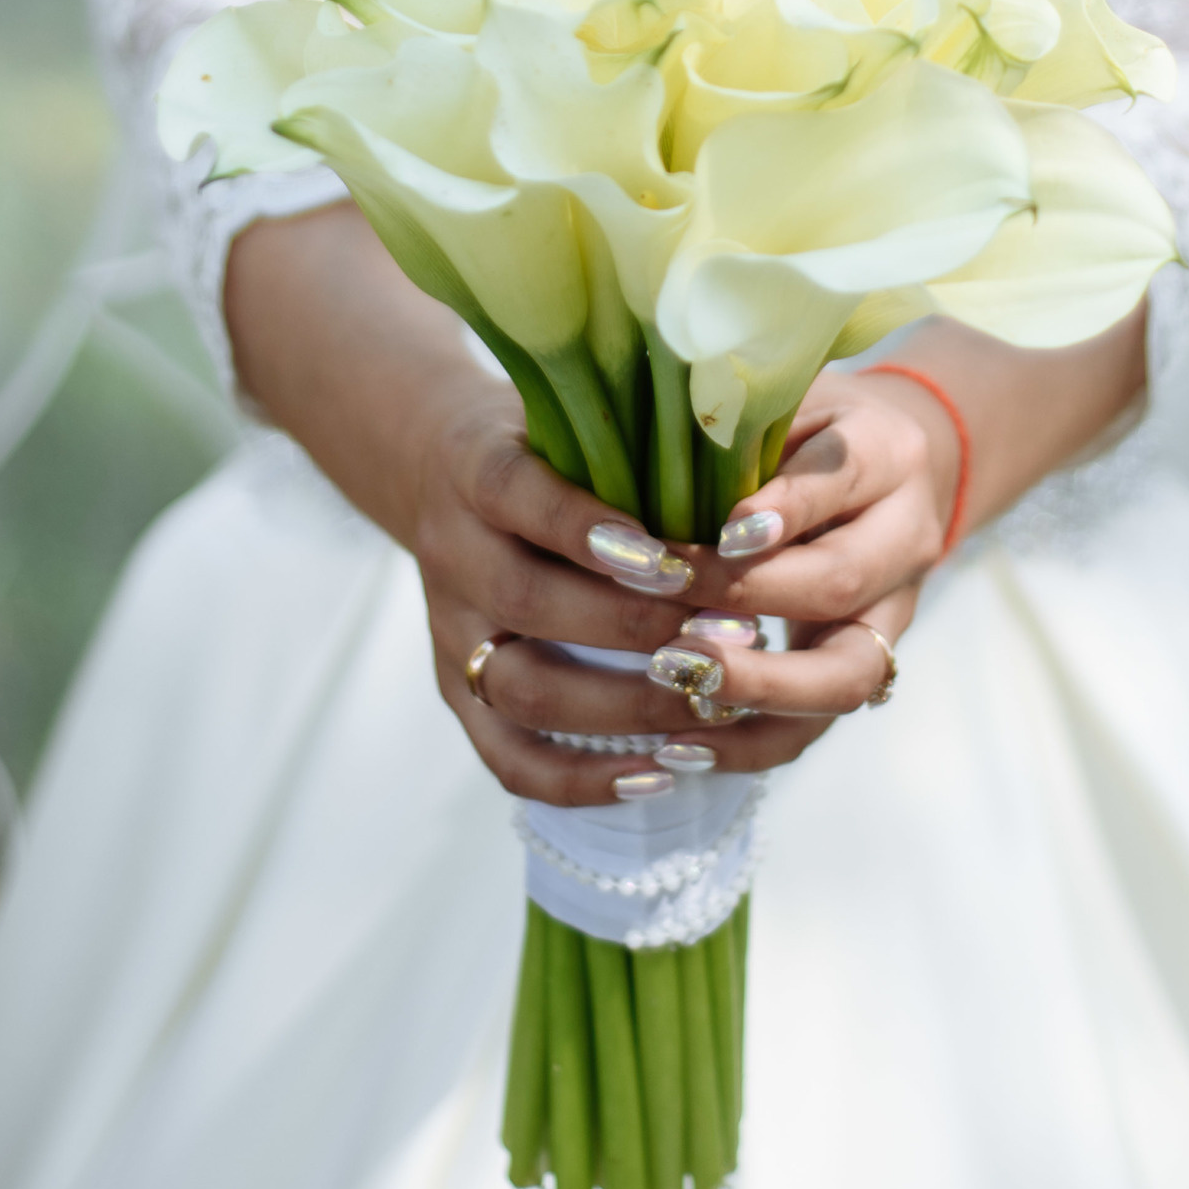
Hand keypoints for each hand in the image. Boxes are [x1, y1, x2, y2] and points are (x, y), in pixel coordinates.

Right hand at [224, 210, 959, 802]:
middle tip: (727, 635)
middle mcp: (452, 553)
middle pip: (529, 601)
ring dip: (620, 705)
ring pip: (521, 688)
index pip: (524, 497)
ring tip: (707, 711)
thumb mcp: (573, 411)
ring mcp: (450, 631)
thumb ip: (639, 429)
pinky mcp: (457, 692)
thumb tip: (750, 413)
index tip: (676, 555)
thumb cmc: (547, 439)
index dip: (594, 530)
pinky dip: (581, 777)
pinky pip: (508, 756)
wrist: (438, 470)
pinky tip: (659, 775)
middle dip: (634, 625)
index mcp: (479, 469)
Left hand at [635, 364, 957, 743]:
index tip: (725, 528)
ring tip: (678, 678)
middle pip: (841, 582)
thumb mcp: (785, 400)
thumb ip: (736, 426)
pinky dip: (748, 744)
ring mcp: (893, 614)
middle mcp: (905, 537)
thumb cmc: (807, 426)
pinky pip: (816, 728)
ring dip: (756, 684)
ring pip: (845, 673)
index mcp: (887, 452)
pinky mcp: (861, 669)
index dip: (787, 506)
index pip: (842, 476)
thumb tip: (641, 459)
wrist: (893, 470)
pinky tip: (680, 744)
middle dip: (747, 597)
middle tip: (663, 598)